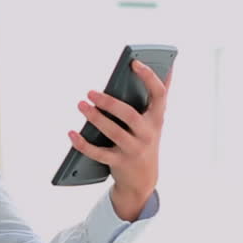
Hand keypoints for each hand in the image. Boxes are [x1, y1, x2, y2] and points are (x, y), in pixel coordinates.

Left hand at [68, 60, 170, 220]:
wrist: (143, 180)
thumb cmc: (145, 140)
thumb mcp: (155, 119)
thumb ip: (158, 95)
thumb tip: (170, 65)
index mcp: (157, 118)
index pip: (159, 94)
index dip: (149, 77)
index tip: (134, 62)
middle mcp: (148, 134)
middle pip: (129, 115)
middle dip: (109, 103)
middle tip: (90, 92)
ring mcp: (134, 149)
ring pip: (113, 132)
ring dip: (94, 118)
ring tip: (81, 104)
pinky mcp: (119, 162)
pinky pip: (98, 153)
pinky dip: (83, 143)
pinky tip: (72, 133)